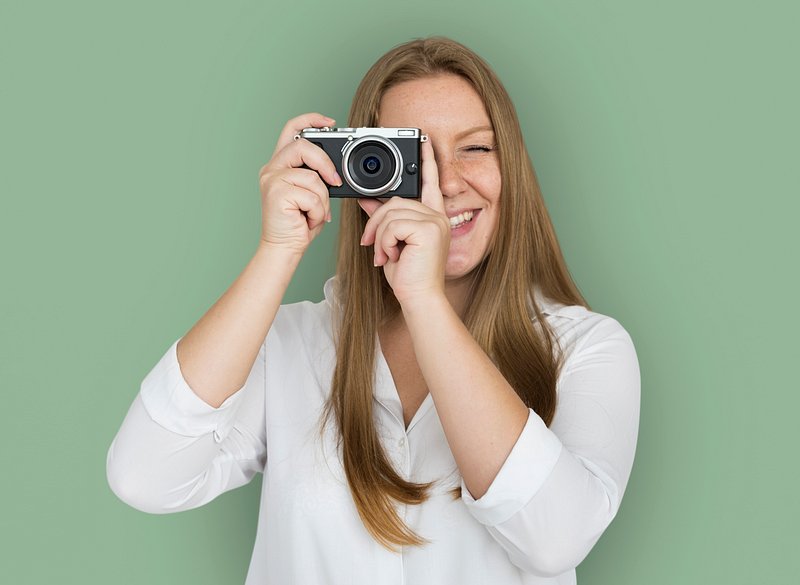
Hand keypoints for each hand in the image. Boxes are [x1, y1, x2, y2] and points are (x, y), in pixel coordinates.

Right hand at [257, 113, 341, 253]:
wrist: (284, 248)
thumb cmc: (299, 224)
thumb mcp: (313, 194)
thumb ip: (319, 176)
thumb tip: (337, 170)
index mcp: (280, 165)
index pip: (291, 130)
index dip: (310, 120)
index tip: (330, 122)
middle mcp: (272, 168)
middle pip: (303, 146)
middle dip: (326, 164)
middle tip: (335, 182)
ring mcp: (271, 179)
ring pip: (313, 177)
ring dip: (322, 200)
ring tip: (313, 213)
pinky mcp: (276, 193)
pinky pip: (311, 195)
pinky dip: (317, 211)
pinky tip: (307, 220)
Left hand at [358, 139, 449, 303]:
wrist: (419, 297)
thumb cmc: (409, 276)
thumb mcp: (391, 243)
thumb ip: (383, 219)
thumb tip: (366, 199)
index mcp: (432, 217)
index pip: (429, 184)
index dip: (426, 162)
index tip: (423, 141)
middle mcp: (437, 216)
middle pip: (395, 201)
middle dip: (376, 223)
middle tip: (371, 246)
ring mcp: (435, 221)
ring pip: (391, 213)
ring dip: (379, 236)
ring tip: (384, 256)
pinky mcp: (428, 229)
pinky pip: (393, 224)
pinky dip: (384, 242)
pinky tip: (391, 257)